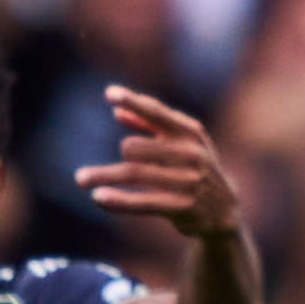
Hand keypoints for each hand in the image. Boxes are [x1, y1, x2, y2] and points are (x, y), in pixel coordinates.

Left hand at [76, 85, 241, 239]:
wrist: (224, 209)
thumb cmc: (194, 168)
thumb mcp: (180, 143)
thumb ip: (150, 125)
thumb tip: (116, 111)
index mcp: (189, 132)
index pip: (157, 112)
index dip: (133, 101)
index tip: (109, 94)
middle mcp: (191, 153)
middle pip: (136, 147)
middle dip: (116, 155)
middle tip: (88, 173)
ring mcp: (188, 181)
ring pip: (135, 174)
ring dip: (104, 176)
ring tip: (80, 179)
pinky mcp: (183, 207)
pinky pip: (144, 202)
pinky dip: (120, 200)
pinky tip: (98, 198)